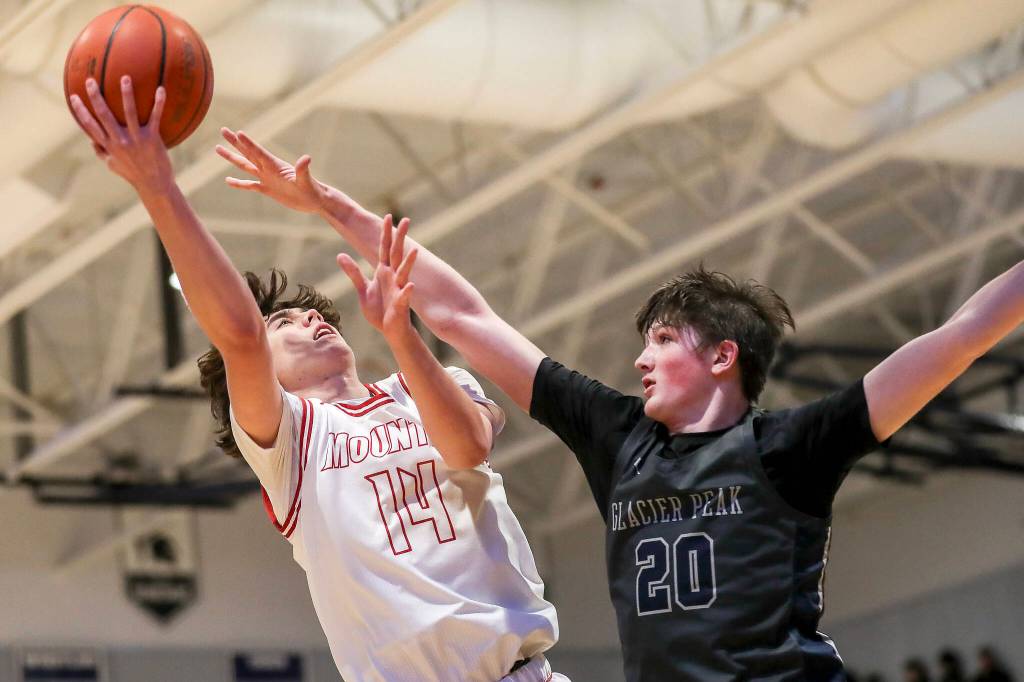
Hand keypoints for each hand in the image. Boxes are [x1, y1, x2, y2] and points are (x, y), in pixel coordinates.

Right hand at [69, 76, 172, 193]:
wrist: (154, 185)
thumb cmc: (132, 174)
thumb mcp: (112, 165)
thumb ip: (101, 152)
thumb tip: (90, 140)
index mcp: (108, 146)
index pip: (89, 125)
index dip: (80, 110)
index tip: (73, 95)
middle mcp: (119, 141)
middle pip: (104, 115)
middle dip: (95, 96)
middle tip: (91, 80)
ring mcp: (136, 139)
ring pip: (129, 112)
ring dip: (126, 94)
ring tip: (125, 78)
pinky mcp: (153, 139)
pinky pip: (155, 117)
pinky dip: (158, 103)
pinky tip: (161, 89)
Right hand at [217, 128, 329, 213]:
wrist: (316, 201)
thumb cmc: (313, 190)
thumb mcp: (306, 181)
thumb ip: (303, 169)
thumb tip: (306, 158)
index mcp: (276, 166)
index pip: (258, 152)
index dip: (248, 143)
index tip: (237, 132)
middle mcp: (269, 169)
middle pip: (248, 153)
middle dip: (235, 142)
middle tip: (223, 130)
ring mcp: (267, 179)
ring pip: (245, 166)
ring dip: (232, 157)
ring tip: (218, 148)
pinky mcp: (268, 190)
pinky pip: (250, 185)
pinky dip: (239, 183)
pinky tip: (228, 180)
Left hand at [337, 215, 417, 338]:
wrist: (390, 331)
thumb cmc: (379, 310)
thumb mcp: (363, 290)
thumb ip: (353, 272)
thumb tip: (340, 254)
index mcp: (384, 272)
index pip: (384, 248)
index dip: (385, 233)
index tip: (388, 216)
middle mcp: (393, 278)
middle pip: (396, 254)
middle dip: (400, 238)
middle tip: (406, 220)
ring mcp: (398, 290)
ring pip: (404, 273)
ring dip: (408, 262)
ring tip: (414, 250)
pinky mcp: (401, 305)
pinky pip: (404, 297)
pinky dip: (407, 291)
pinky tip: (410, 286)